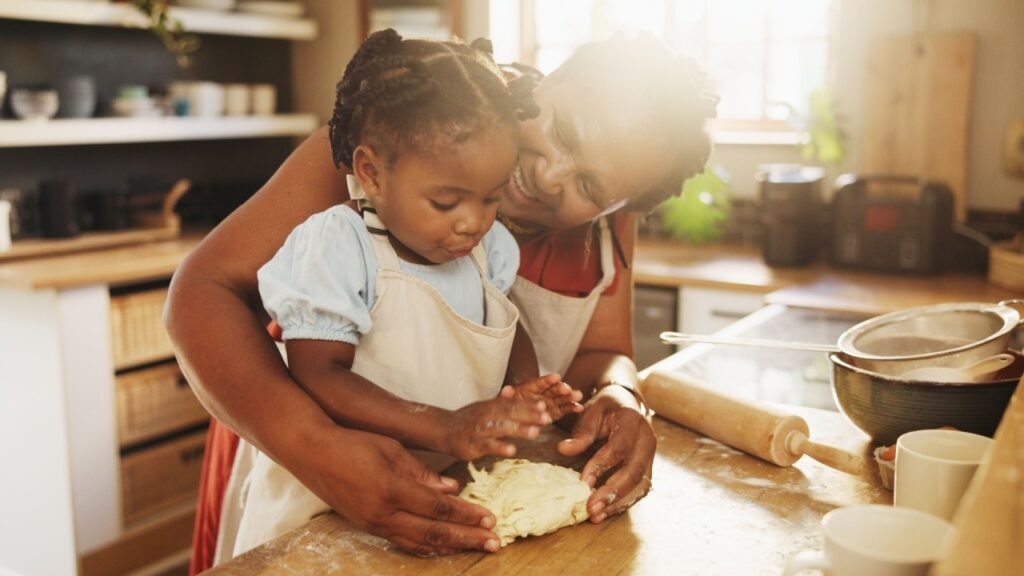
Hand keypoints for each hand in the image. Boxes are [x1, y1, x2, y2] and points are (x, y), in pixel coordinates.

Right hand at [295, 425, 501, 555]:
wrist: (311, 452)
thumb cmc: (353, 442)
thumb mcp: (391, 448)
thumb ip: (422, 472)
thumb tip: (452, 489)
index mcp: (391, 489)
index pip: (438, 507)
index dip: (467, 514)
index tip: (491, 518)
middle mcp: (383, 513)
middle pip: (434, 532)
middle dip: (467, 538)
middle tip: (495, 542)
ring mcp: (373, 523)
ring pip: (419, 543)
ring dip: (451, 546)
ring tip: (476, 546)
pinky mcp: (368, 526)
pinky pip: (403, 542)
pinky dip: (427, 546)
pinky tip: (444, 546)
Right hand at [443, 396, 551, 460]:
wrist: (444, 430)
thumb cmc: (470, 420)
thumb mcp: (486, 408)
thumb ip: (506, 405)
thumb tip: (528, 401)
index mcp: (490, 406)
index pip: (512, 403)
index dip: (529, 405)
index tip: (545, 406)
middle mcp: (486, 415)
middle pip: (509, 413)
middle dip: (529, 415)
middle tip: (547, 418)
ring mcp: (478, 430)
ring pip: (500, 428)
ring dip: (518, 429)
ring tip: (535, 433)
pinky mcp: (472, 445)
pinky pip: (487, 446)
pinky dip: (499, 447)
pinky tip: (512, 450)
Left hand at [500, 373, 583, 420]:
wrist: (512, 420)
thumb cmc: (508, 408)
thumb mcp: (506, 402)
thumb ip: (508, 396)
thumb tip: (506, 389)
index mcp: (530, 388)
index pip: (539, 383)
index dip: (547, 380)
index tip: (556, 377)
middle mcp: (542, 393)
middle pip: (552, 389)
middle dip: (561, 388)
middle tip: (567, 389)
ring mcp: (550, 402)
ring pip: (561, 398)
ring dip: (569, 396)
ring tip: (578, 395)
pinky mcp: (555, 412)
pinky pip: (565, 409)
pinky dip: (572, 408)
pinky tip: (579, 408)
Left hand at [557, 388, 655, 522]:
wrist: (626, 404)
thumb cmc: (606, 408)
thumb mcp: (591, 412)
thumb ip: (581, 432)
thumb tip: (563, 449)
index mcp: (633, 422)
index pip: (619, 448)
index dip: (602, 466)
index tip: (583, 482)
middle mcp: (647, 441)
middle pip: (634, 471)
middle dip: (612, 492)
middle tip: (591, 508)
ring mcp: (650, 457)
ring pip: (640, 485)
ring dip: (618, 503)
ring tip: (596, 515)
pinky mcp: (648, 469)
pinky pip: (639, 490)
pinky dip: (623, 503)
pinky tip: (605, 511)